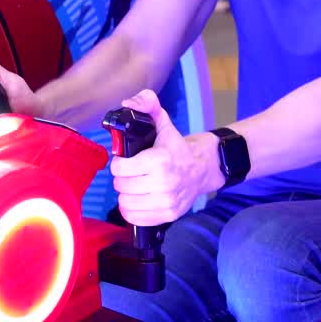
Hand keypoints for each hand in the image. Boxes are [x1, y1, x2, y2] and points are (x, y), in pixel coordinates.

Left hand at [111, 89, 223, 225]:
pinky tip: (138, 199)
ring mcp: (167, 201)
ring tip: (135, 185)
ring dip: (126, 194)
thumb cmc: (176, 148)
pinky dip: (132, 209)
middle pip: (121, 186)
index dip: (119, 163)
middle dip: (123, 178)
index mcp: (159, 160)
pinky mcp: (168, 214)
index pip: (120, 168)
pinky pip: (135, 218)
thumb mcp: (163, 123)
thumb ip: (147, 105)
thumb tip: (127, 103)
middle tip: (131, 173)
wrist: (201, 169)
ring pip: (125, 203)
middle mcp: (164, 183)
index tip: (125, 160)